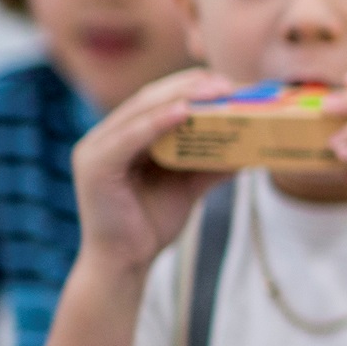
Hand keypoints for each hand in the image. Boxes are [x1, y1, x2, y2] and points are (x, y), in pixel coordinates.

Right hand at [68, 68, 237, 274]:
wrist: (124, 263)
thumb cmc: (151, 223)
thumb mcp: (189, 185)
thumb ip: (213, 162)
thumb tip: (252, 147)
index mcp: (125, 136)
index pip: (160, 99)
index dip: (195, 87)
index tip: (234, 83)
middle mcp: (105, 135)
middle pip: (151, 98)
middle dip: (192, 86)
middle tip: (230, 82)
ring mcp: (95, 148)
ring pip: (141, 111)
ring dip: (181, 97)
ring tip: (216, 90)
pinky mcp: (94, 165)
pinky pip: (130, 136)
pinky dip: (158, 122)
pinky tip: (185, 113)